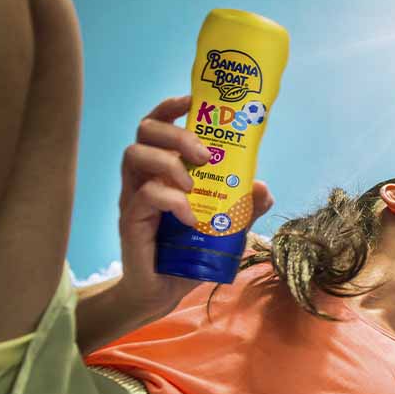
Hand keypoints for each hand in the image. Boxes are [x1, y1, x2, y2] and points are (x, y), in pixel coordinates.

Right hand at [114, 96, 274, 319]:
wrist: (162, 291)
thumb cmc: (190, 251)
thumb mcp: (226, 227)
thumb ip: (244, 207)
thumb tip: (263, 187)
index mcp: (164, 169)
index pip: (158, 125)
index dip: (171, 107)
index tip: (193, 101)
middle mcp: (144, 177)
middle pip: (144, 131)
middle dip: (176, 132)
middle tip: (204, 154)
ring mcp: (133, 197)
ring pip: (135, 155)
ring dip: (169, 162)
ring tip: (192, 186)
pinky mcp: (131, 220)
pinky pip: (144, 196)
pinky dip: (172, 201)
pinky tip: (192, 218)